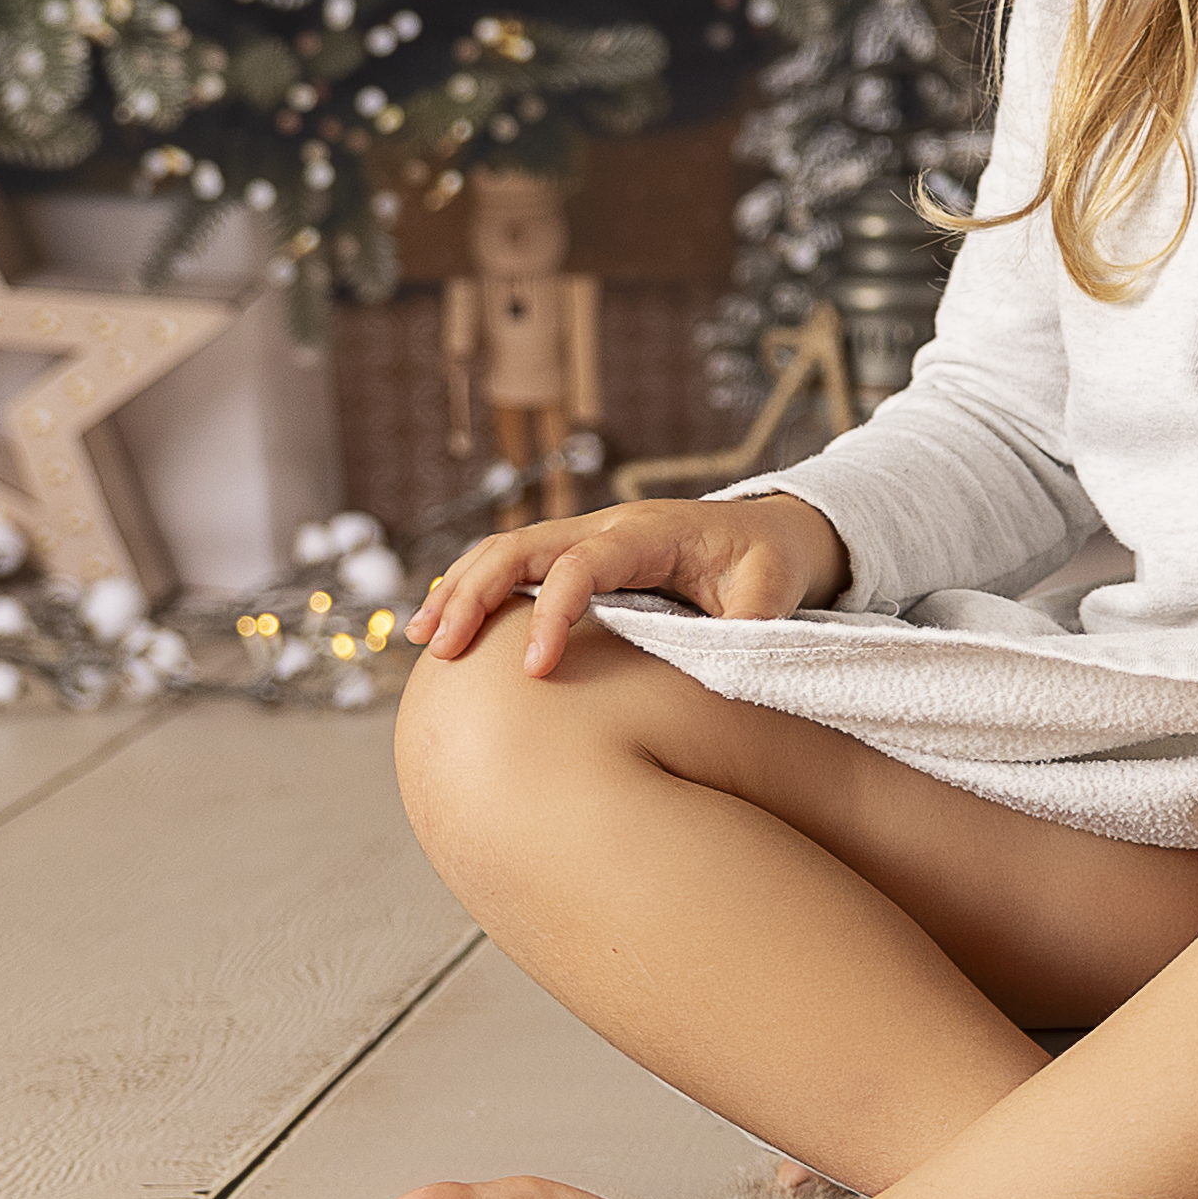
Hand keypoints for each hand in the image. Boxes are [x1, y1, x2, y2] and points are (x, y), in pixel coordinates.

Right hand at [403, 495, 849, 677]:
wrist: (775, 532)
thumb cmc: (771, 564)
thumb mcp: (774, 593)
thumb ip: (748, 628)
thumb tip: (724, 672)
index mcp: (651, 533)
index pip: (583, 564)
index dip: (554, 612)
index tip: (535, 669)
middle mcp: (609, 526)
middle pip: (522, 544)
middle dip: (477, 592)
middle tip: (440, 649)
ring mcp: (589, 536)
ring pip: (506, 548)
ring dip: (461, 589)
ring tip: (422, 639)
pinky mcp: (578, 555)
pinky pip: (516, 563)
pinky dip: (475, 588)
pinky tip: (443, 626)